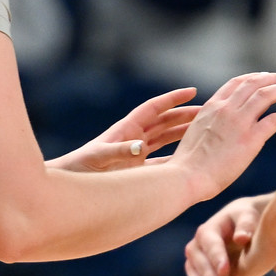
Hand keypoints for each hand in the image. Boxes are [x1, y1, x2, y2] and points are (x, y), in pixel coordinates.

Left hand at [51, 87, 201, 172]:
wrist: (66, 184)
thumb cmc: (78, 168)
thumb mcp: (98, 157)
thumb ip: (119, 151)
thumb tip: (140, 147)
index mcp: (126, 129)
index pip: (154, 108)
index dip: (173, 99)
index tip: (193, 91)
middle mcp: (134, 138)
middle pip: (165, 122)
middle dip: (185, 116)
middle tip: (209, 112)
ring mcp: (136, 153)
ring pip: (166, 139)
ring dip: (184, 134)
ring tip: (205, 132)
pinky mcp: (136, 170)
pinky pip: (162, 161)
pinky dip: (176, 159)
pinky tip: (190, 161)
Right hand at [167, 72, 275, 201]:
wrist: (186, 177)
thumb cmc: (188, 164)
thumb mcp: (195, 133)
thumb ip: (211, 124)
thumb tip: (222, 128)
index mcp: (211, 106)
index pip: (236, 83)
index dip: (254, 77)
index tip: (266, 77)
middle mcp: (226, 109)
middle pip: (255, 83)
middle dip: (273, 78)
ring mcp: (239, 122)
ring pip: (267, 95)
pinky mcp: (251, 139)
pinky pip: (275, 119)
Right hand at [182, 194, 269, 275]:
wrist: (242, 225)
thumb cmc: (248, 218)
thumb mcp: (248, 216)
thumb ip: (247, 225)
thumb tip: (242, 238)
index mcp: (208, 231)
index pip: (211, 245)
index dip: (218, 258)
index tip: (226, 272)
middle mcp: (196, 248)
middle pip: (201, 267)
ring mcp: (195, 265)